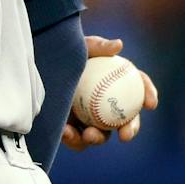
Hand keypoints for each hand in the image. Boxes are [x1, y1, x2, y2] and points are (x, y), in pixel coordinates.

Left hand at [61, 36, 158, 151]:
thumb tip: (118, 45)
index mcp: (114, 80)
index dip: (149, 93)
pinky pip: (75, 138)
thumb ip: (96, 45)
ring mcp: (88, 117)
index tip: (150, 103)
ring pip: (100, 134)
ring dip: (98, 138)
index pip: (138, 85)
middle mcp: (105, 102)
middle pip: (126, 119)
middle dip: (131, 129)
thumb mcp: (76, 46)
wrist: (34, 64)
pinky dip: (72, 137)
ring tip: (88, 134)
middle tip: (125, 134)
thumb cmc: (60, 53)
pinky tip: (64, 131)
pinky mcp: (70, 128)